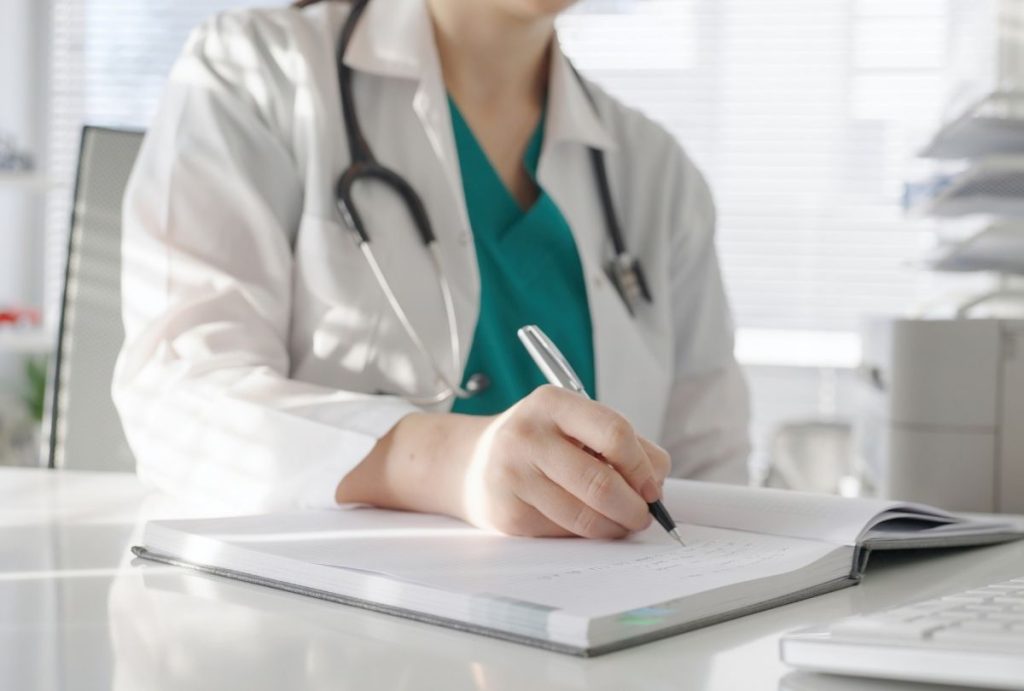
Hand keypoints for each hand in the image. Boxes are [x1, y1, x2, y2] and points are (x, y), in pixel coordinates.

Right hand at [338, 386, 671, 538]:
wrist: (469, 464)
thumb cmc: (538, 443)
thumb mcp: (573, 424)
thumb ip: (622, 444)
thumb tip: (657, 481)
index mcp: (552, 403)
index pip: (614, 433)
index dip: (642, 466)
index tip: (653, 487)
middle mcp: (527, 436)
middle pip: (601, 483)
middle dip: (634, 507)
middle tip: (643, 516)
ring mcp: (513, 477)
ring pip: (585, 516)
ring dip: (615, 527)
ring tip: (620, 524)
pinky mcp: (508, 515)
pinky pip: (564, 533)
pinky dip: (585, 535)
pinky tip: (584, 525)